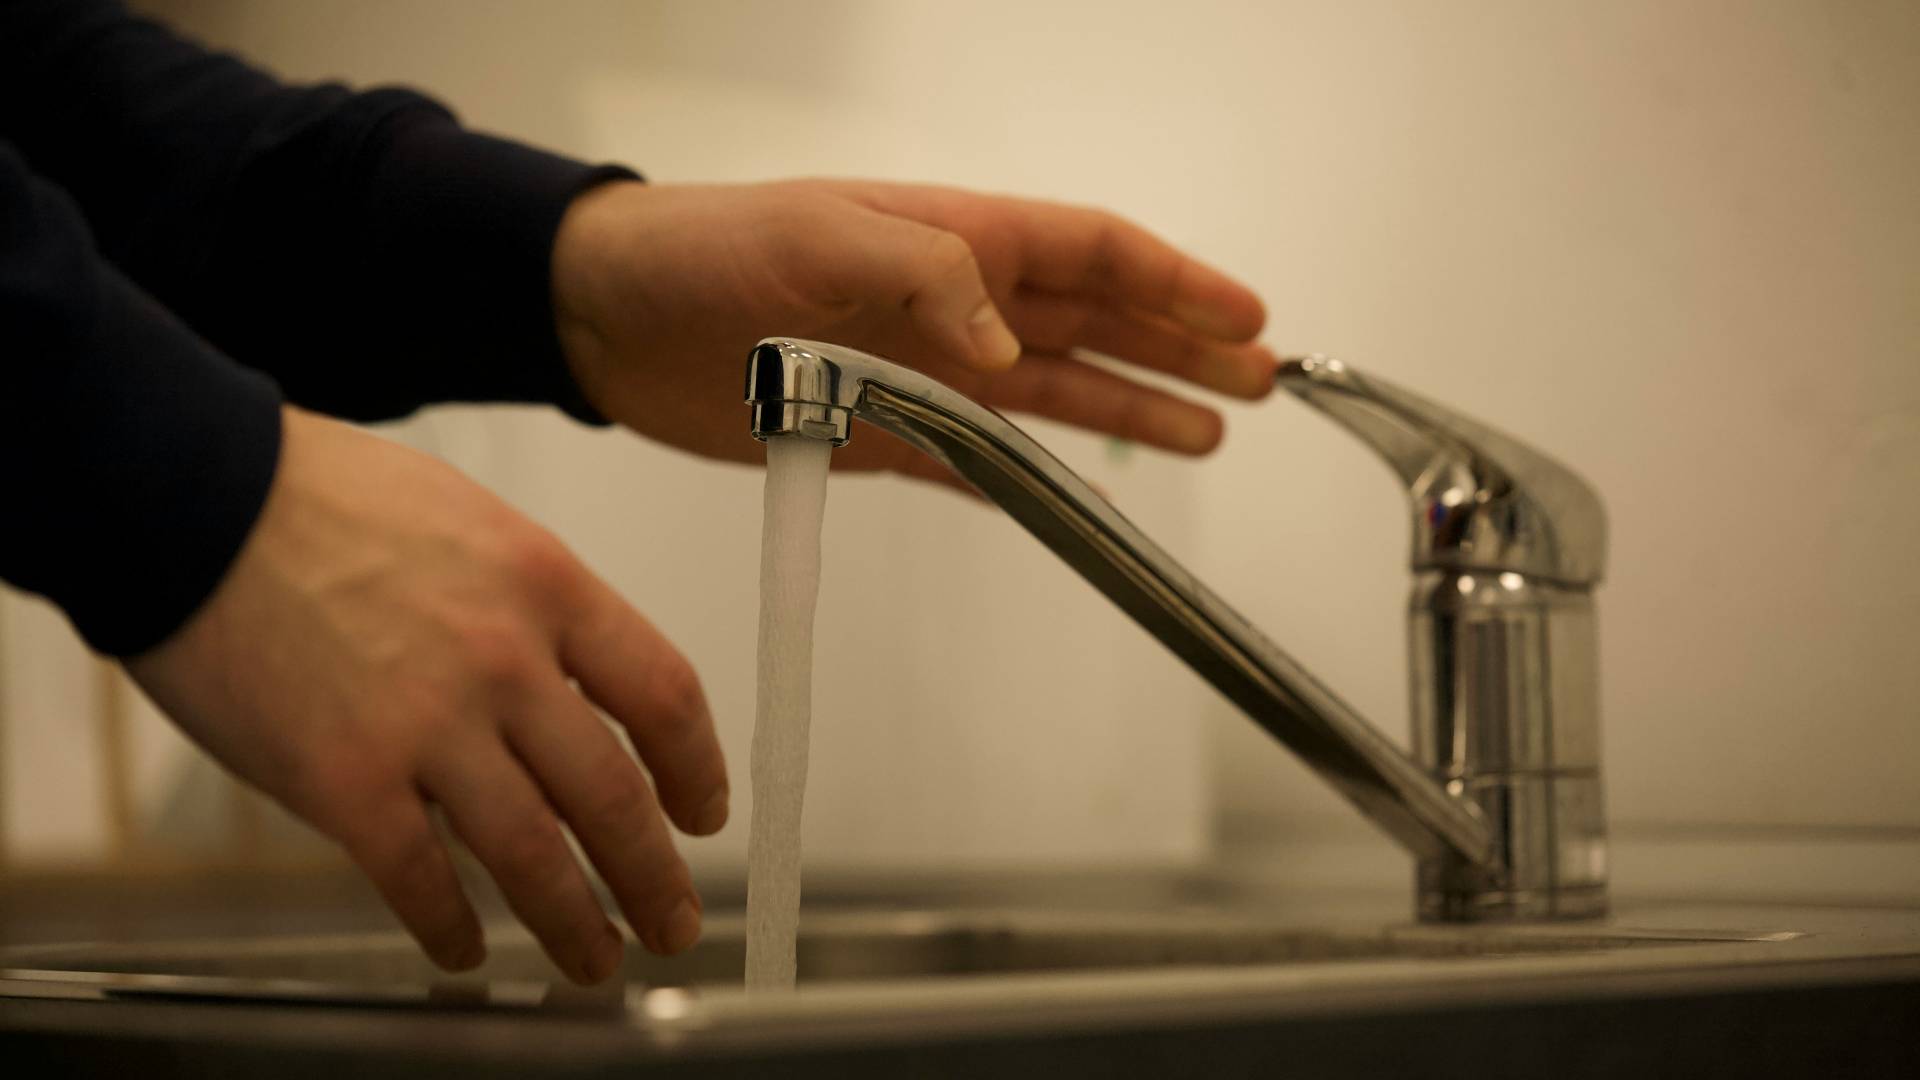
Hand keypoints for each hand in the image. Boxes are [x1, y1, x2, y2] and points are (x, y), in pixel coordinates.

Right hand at [127, 406, 727, 984]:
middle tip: (672, 920)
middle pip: (613, 796)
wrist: (192, 495)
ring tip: (596, 960)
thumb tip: (576, 687)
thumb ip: (533, 608)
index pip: (664, 695)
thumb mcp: (473, 525)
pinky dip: (450, 930)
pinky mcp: (342, 780)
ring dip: (575, 924)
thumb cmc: (321, 498)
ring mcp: (425, 725)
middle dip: (654, 877)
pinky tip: (464, 951)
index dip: (697, 769)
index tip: (703, 813)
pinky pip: (419, 881)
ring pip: (533, 856)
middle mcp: (504, 660)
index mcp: (547, 586)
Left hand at [551, 179, 1275, 483]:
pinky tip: (1077, 491)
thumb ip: (924, 278)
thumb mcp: (818, 238)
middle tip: (1263, 380)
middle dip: (1180, 349)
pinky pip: (974, 461)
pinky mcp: (875, 434)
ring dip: (1130, 408)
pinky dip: (1027, 477)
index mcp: (954, 240)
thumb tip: (1012, 348)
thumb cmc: (704, 249)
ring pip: (1052, 395)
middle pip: (1095, 327)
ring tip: (1207, 432)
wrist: (607, 317)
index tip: (1247, 317)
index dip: (1174, 285)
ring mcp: (921, 372)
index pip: (1092, 256)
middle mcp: (953, 306)